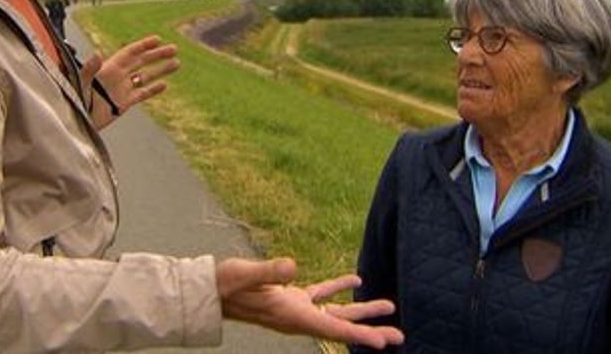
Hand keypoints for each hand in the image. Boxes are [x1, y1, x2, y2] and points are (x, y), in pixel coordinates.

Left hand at [81, 35, 179, 128]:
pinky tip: (164, 84)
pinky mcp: (124, 103)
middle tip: (174, 48)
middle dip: (157, 55)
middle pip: (141, 62)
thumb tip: (97, 54)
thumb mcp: (82, 83)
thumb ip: (89, 70)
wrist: (77, 120)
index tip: (158, 39)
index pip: (130, 53)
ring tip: (176, 63)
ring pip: (145, 76)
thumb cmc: (75, 100)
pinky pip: (142, 93)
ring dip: (160, 70)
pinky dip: (153, 89)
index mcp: (109, 68)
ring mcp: (121, 89)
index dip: (143, 45)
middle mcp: (117, 76)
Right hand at [217, 258, 403, 348]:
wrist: (211, 290)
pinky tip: (355, 280)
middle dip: (370, 330)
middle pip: (341, 327)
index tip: (383, 343)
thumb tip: (292, 266)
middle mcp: (298, 316)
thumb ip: (269, 271)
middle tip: (399, 336)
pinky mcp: (291, 297)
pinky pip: (321, 295)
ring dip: (361, 310)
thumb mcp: (246, 275)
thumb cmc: (226, 284)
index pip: (331, 329)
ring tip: (389, 306)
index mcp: (291, 314)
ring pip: (336, 313)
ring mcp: (296, 308)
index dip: (359, 335)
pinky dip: (339, 289)